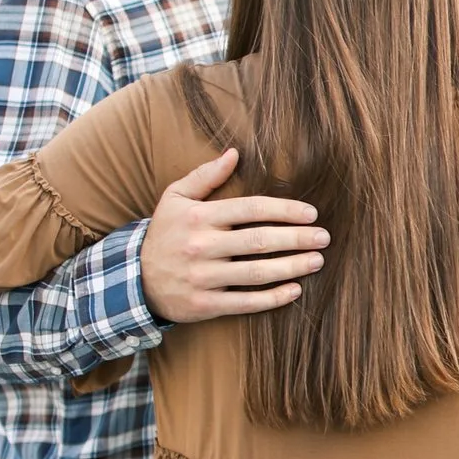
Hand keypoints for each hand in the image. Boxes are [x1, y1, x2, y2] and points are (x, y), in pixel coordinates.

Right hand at [141, 150, 326, 323]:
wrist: (134, 280)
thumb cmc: (165, 234)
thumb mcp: (175, 199)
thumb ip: (205, 176)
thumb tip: (234, 153)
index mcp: (199, 217)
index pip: (250, 209)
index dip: (285, 210)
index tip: (311, 213)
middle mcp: (201, 246)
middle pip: (259, 240)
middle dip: (296, 238)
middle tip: (323, 237)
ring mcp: (202, 277)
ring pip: (256, 272)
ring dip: (292, 267)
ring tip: (317, 261)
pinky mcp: (204, 305)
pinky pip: (244, 303)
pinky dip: (272, 298)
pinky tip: (295, 290)